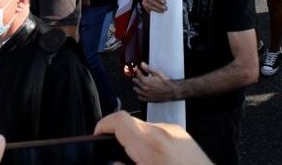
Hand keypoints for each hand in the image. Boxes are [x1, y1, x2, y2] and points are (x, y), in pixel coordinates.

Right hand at [94, 111, 210, 164]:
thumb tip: (114, 162)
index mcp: (150, 144)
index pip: (119, 120)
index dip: (103, 125)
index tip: (96, 136)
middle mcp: (163, 132)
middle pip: (132, 124)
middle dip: (119, 137)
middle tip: (114, 155)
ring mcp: (176, 132)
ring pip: (146, 129)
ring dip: (136, 142)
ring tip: (136, 160)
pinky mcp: (185, 137)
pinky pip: (160, 134)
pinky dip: (151, 144)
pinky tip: (155, 161)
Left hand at [132, 61, 177, 102]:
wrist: (171, 91)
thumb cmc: (166, 82)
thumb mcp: (157, 72)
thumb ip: (148, 68)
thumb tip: (142, 64)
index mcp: (145, 81)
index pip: (138, 74)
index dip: (137, 71)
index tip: (137, 69)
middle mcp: (144, 88)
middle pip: (136, 82)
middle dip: (136, 78)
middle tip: (136, 76)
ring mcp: (146, 94)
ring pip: (137, 90)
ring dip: (136, 86)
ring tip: (137, 84)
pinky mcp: (149, 99)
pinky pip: (140, 97)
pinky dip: (139, 95)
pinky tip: (140, 93)